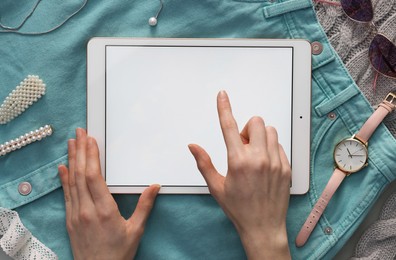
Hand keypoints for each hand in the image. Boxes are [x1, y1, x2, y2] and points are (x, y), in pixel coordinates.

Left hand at [58, 128, 159, 259]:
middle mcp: (87, 210)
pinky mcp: (70, 220)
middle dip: (80, 151)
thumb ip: (144, 206)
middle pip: (80, 175)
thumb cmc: (118, 253)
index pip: (94, 177)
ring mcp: (76, 215)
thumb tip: (154, 187)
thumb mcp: (136, 230)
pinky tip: (62, 167)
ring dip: (71, 160)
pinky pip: (66, 195)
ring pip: (71, 182)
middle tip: (79, 133)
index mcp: (104, 211)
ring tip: (71, 143)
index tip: (90, 141)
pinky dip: (64, 179)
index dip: (90, 157)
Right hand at [188, 91, 290, 259]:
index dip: (224, 108)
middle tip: (243, 145)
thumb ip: (204, 163)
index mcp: (238, 161)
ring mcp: (275, 162)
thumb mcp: (216, 187)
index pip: (229, 126)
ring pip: (270, 131)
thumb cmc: (239, 209)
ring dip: (260, 137)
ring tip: (255, 155)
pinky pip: (280, 145)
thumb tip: (193, 146)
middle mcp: (258, 159)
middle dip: (247, 129)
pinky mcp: (286, 167)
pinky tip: (265, 165)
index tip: (222, 95)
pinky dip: (271, 149)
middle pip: (256, 122)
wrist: (263, 227)